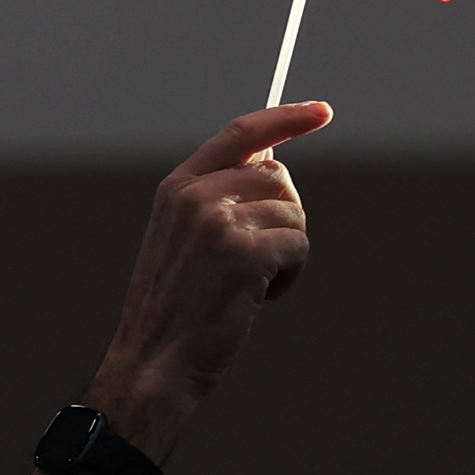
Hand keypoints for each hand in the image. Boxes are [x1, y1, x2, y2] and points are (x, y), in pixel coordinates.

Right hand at [85, 102, 332, 460]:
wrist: (154, 363)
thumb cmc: (174, 310)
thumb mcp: (180, 239)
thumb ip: (217, 198)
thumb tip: (271, 167)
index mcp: (178, 186)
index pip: (242, 134)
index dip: (286, 118)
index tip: (320, 112)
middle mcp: (196, 194)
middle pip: (278, 177)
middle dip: (283, 216)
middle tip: (259, 258)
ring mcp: (220, 221)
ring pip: (293, 214)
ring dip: (286, 252)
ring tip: (251, 285)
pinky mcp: (246, 253)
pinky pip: (299, 245)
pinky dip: (291, 276)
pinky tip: (260, 298)